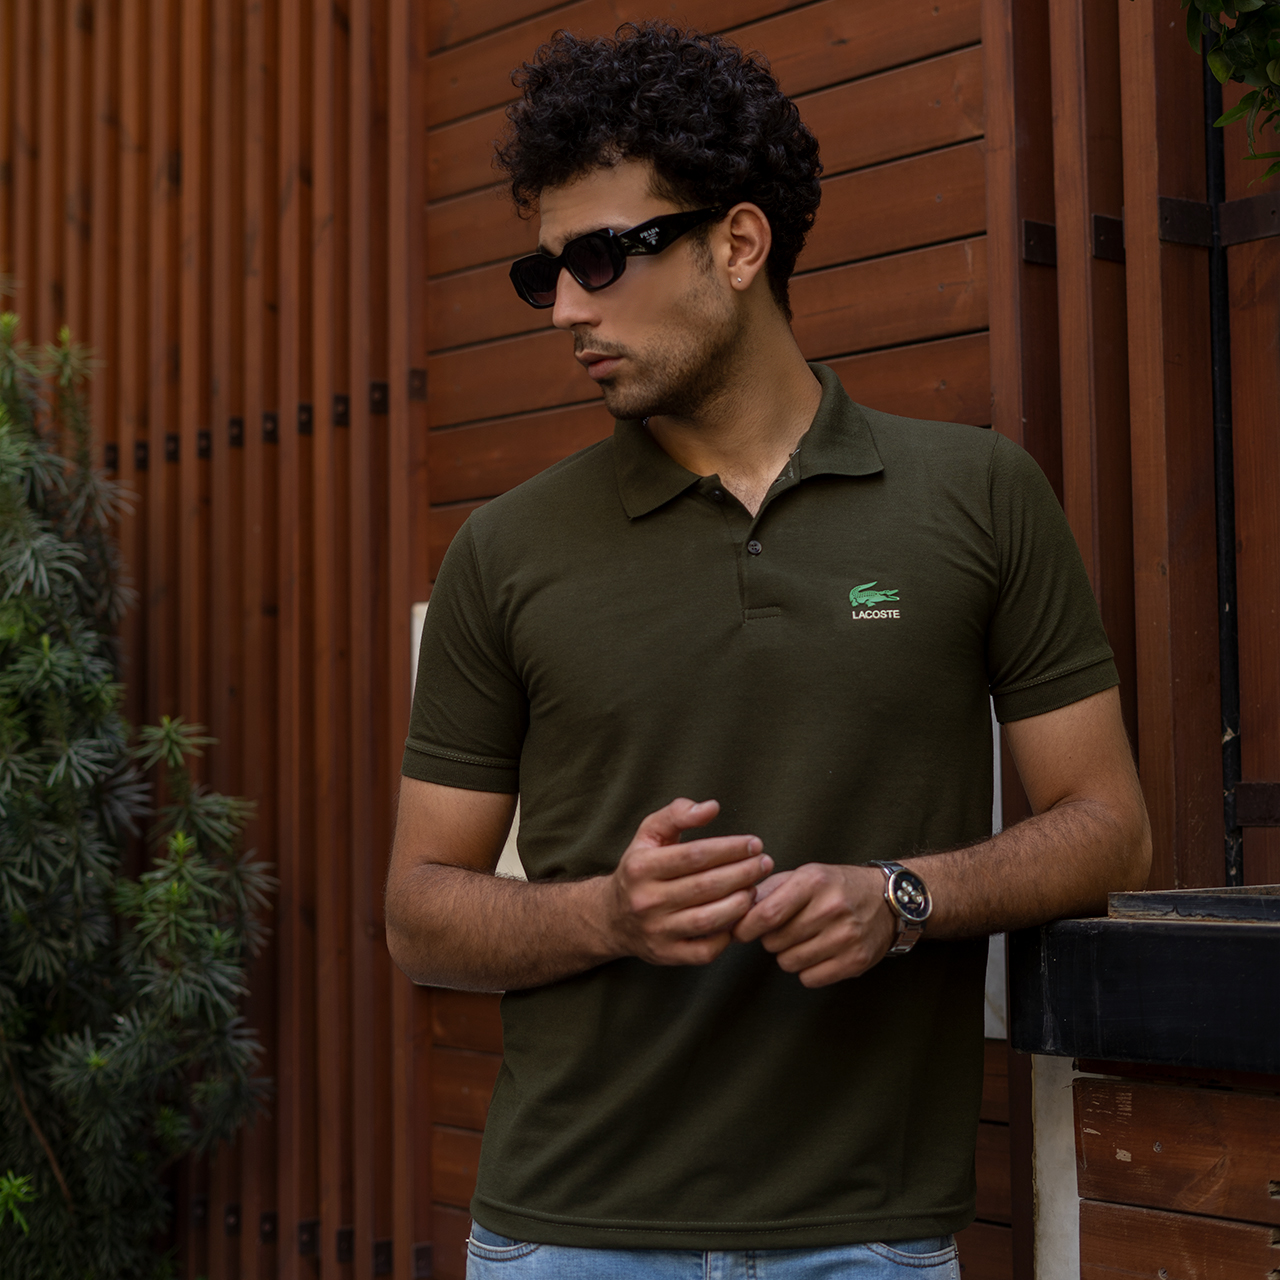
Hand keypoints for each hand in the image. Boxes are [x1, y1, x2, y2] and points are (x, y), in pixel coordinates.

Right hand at [606, 798, 772, 966]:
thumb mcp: (649, 834)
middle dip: (743, 873)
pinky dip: (727, 936)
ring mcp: (656, 931)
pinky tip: (738, 918)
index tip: (754, 843)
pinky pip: (705, 951)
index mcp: (641, 867)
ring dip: (740, 904)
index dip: (729, 848)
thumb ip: (677, 814)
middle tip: (765, 864)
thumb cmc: (641, 869)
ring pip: (708, 920)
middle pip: (706, 886)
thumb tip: (711, 807)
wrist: (613, 917)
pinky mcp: (666, 955)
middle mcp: (646, 900)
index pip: (694, 855)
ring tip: (754, 888)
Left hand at [732, 863, 895, 986]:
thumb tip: (733, 912)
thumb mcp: (804, 875)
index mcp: (814, 881)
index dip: (745, 928)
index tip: (739, 932)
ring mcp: (846, 936)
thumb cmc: (836, 886)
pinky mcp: (855, 961)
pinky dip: (807, 970)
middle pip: (774, 942)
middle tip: (785, 929)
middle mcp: (831, 908)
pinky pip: (809, 978)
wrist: (888, 901)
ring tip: (804, 939)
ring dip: (788, 955)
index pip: (767, 914)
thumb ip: (768, 890)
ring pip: (789, 963)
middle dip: (771, 939)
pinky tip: (818, 953)